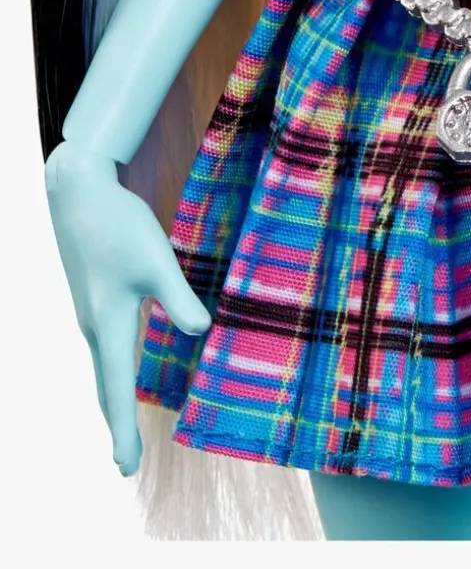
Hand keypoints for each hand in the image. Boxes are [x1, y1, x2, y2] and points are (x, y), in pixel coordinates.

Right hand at [45, 141, 210, 475]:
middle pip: (106, 387)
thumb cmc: (119, 225)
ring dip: (114, 399)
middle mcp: (95, 327)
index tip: (126, 468)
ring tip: (123, 427)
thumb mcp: (156, 260)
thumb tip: (201, 332)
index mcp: (109, 324)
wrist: (77, 193)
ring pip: (104, 368)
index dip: (124, 429)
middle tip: (126, 463)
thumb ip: (179, 297)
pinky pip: (104, 348)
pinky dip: (112, 372)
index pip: (118, 389)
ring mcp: (90, 313)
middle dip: (117, 424)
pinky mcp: (93, 298)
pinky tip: (120, 368)